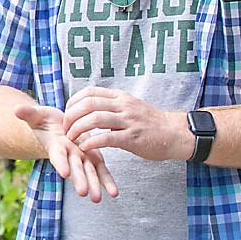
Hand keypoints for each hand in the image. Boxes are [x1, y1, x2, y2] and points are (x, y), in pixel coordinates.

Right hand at [14, 103, 118, 201]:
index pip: (57, 155)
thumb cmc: (44, 121)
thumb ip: (28, 114)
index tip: (64, 172)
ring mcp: (81, 157)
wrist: (55, 127)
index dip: (60, 163)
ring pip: (88, 172)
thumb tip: (16, 109)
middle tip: (83, 192)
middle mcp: (68, 154)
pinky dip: (107, 181)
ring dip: (94, 185)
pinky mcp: (92, 156)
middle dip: (79, 179)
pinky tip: (114, 193)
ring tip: (98, 198)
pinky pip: (101, 170)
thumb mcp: (36, 115)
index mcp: (56, 145)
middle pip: (74, 168)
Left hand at [63, 87, 188, 161]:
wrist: (174, 133)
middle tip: (66, 128)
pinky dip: (92, 142)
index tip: (67, 113)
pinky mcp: (132, 138)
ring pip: (95, 119)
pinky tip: (85, 147)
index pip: (89, 92)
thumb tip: (87, 107)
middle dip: (71, 116)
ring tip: (71, 138)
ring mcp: (128, 120)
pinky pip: (107, 138)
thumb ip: (110, 105)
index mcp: (120, 97)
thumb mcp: (129, 106)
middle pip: (88, 104)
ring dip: (78, 129)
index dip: (73, 101)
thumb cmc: (149, 122)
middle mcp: (123, 105)